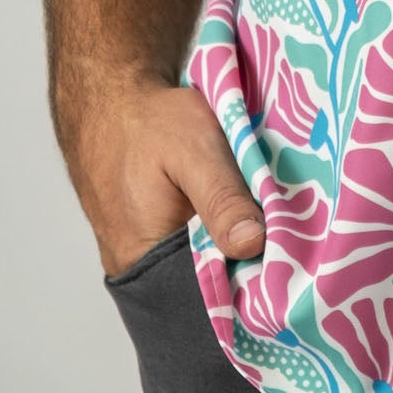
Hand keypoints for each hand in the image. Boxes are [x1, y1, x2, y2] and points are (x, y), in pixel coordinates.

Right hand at [61, 73, 264, 275]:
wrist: (112, 99)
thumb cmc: (149, 123)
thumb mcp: (194, 152)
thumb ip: (222, 199)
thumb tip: (254, 245)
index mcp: (141, 258)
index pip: (202, 293)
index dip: (242, 281)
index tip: (281, 263)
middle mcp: (134, 267)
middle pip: (198, 283)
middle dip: (237, 266)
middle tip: (277, 239)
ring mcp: (136, 253)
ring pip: (193, 264)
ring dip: (224, 247)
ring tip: (256, 224)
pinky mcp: (144, 235)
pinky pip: (184, 249)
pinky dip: (210, 235)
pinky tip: (231, 215)